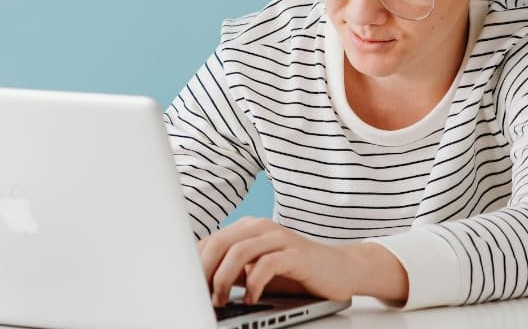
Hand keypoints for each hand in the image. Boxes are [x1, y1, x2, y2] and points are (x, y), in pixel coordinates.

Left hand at [198, 217, 362, 306]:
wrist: (340, 269)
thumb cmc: (296, 272)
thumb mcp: (258, 270)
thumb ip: (234, 271)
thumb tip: (202, 285)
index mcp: (248, 228)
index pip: (211, 240)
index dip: (195, 263)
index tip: (187, 286)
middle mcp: (261, 227)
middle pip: (220, 242)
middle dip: (204, 270)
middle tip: (200, 295)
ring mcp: (279, 238)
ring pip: (239, 251)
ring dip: (224, 279)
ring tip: (222, 300)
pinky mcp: (295, 253)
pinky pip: (266, 265)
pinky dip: (254, 284)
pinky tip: (251, 299)